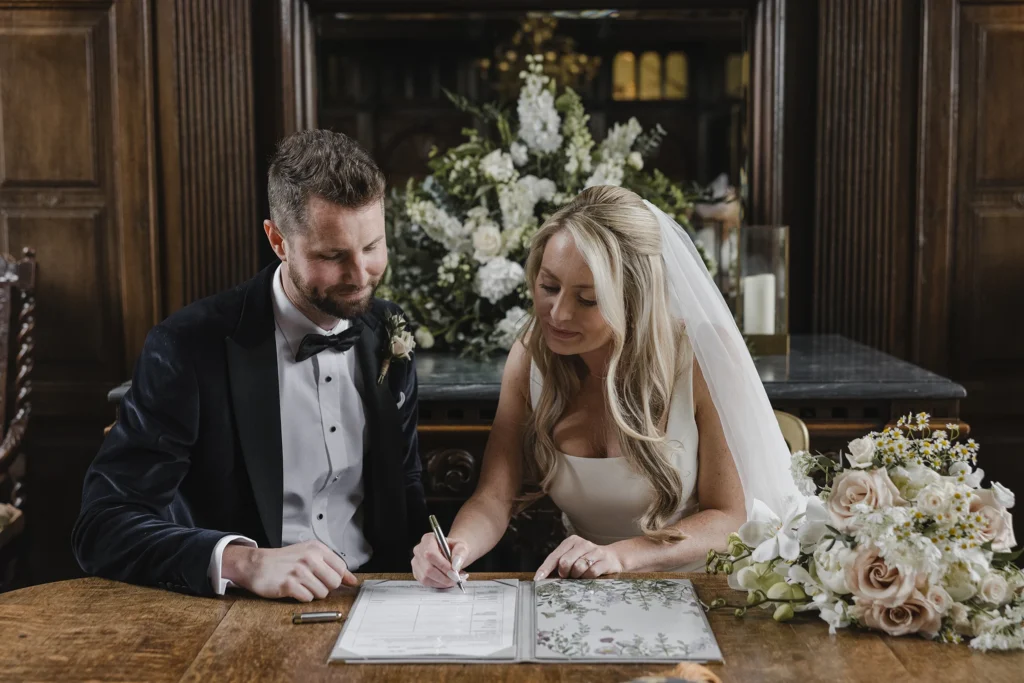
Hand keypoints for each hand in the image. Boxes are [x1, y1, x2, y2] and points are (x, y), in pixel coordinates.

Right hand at [222, 540, 357, 601]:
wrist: (257, 564)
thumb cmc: (284, 560)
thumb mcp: (309, 555)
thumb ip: (332, 566)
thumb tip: (352, 580)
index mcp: (317, 548)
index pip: (341, 568)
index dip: (337, 578)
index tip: (328, 580)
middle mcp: (309, 557)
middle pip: (334, 582)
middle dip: (326, 587)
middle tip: (312, 582)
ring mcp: (299, 571)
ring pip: (322, 593)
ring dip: (313, 593)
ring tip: (301, 585)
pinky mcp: (289, 584)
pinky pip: (307, 598)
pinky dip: (302, 597)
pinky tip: (294, 590)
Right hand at [411, 532, 469, 588]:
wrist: (452, 554)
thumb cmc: (455, 549)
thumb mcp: (462, 547)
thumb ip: (460, 554)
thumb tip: (455, 565)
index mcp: (428, 539)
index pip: (431, 554)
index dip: (442, 565)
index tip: (454, 571)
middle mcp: (419, 550)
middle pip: (427, 568)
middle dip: (444, 577)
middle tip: (456, 579)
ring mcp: (416, 562)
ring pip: (426, 577)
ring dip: (442, 582)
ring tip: (453, 579)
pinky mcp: (417, 572)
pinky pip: (426, 582)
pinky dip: (438, 584)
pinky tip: (446, 581)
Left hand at [534, 535, 624, 579]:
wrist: (613, 557)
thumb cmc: (588, 560)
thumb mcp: (573, 557)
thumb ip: (560, 564)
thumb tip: (544, 577)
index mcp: (571, 541)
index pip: (554, 556)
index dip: (545, 568)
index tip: (538, 579)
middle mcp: (582, 544)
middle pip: (565, 562)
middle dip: (564, 573)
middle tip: (568, 576)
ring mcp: (595, 551)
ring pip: (578, 567)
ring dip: (577, 576)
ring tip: (581, 575)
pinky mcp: (605, 560)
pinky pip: (591, 572)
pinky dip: (588, 578)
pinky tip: (590, 576)